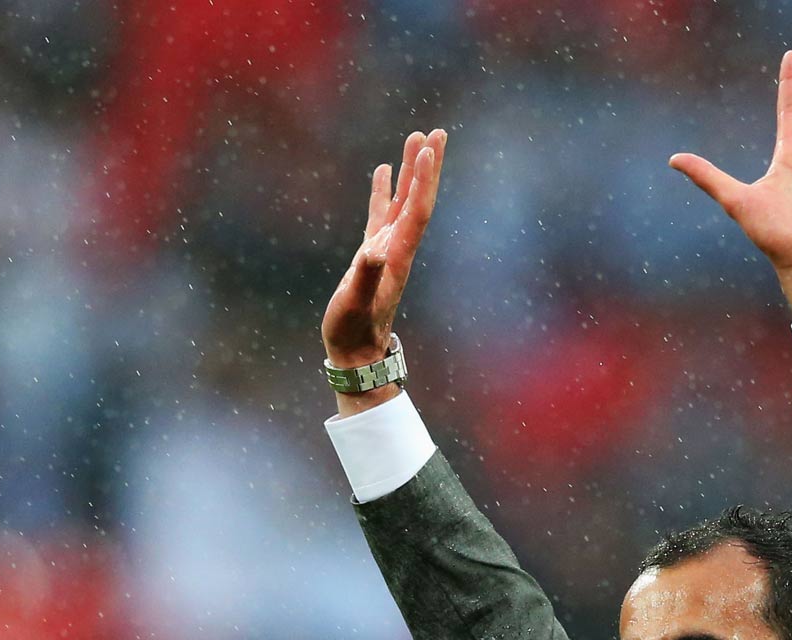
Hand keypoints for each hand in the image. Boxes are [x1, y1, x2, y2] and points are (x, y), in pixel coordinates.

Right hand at [322, 129, 446, 389]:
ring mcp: (385, 249)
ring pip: (402, 201)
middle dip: (428, 166)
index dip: (423, 179)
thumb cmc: (353, 331)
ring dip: (411, 170)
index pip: (417, 210)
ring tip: (415, 138)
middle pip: (419, 199)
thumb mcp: (356, 304)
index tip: (428, 147)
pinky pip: (381, 214)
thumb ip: (365, 277)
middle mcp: (397, 248)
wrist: (357, 355)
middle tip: (437, 132)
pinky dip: (384, 191)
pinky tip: (384, 170)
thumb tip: (374, 252)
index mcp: (397, 255)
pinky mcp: (372, 255)